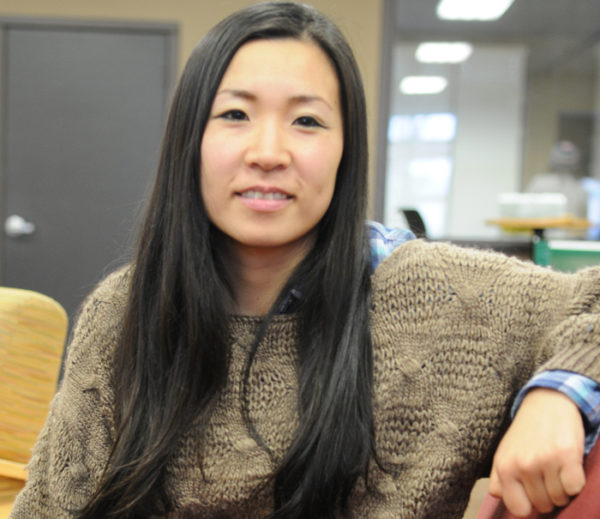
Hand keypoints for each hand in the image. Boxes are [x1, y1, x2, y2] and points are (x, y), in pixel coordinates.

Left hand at [488, 388, 585, 516]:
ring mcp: (545, 460)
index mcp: (504, 467)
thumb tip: (499, 497)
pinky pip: (575, 488)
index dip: (529, 504)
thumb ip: (499, 478)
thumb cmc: (525, 433)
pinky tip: (568, 466)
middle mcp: (523, 465)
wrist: (546, 403)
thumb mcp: (504, 452)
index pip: (518, 509)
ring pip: (560, 498)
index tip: (532, 493)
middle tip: (546, 474)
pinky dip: (575, 482)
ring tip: (556, 468)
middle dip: (547, 495)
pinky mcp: (567, 455)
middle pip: (542, 505)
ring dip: (561, 489)